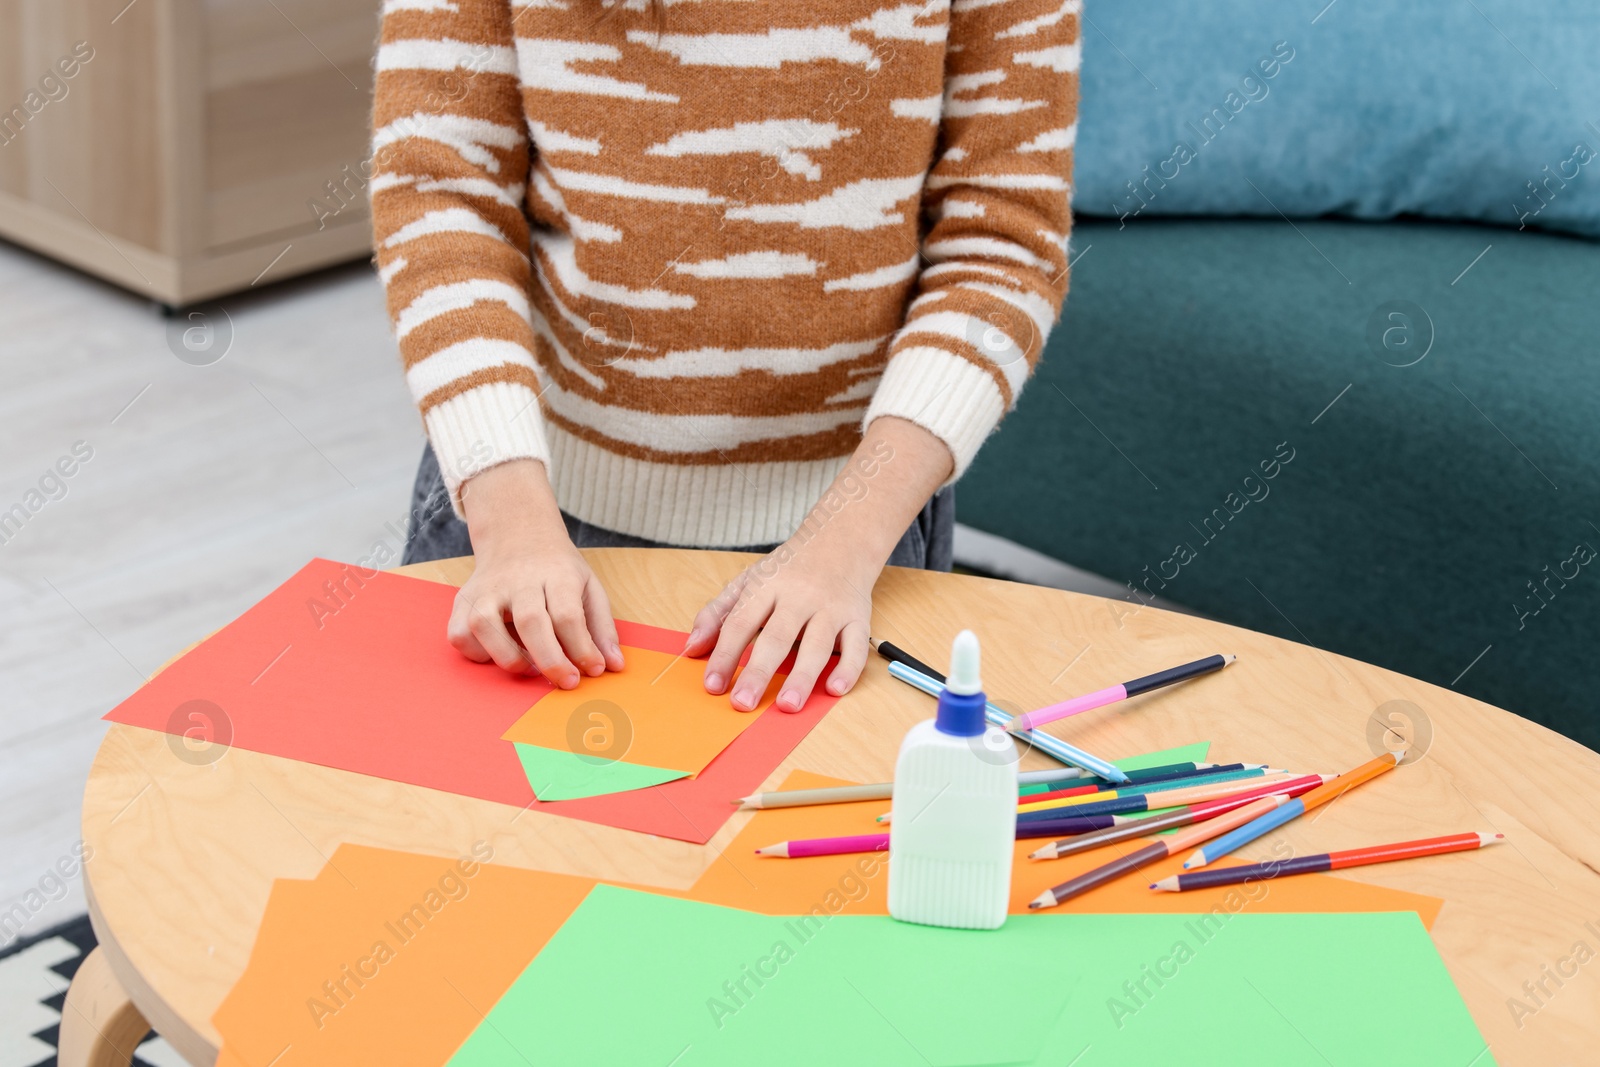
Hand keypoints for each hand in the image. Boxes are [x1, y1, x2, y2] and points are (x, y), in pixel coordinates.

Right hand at [449, 459, 624, 685]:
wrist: (518, 535)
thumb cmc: (557, 570)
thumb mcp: (589, 587)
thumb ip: (602, 627)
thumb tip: (614, 666)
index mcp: (556, 574)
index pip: (568, 615)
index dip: (582, 649)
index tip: (593, 670)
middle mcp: (518, 580)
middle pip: (530, 622)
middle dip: (550, 660)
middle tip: (567, 682)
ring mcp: (487, 589)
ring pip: (485, 625)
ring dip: (508, 657)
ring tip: (531, 669)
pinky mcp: (464, 600)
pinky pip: (459, 634)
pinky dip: (476, 653)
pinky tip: (498, 654)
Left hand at [685, 417, 954, 711]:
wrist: (841, 540)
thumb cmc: (789, 568)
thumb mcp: (748, 581)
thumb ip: (718, 613)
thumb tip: (691, 648)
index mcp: (767, 586)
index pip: (741, 623)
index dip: (724, 655)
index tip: (712, 685)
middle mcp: (799, 597)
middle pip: (777, 637)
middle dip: (759, 672)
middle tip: (742, 703)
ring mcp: (831, 608)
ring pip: (817, 645)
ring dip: (802, 676)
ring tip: (787, 705)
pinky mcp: (858, 618)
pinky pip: (856, 646)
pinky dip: (848, 668)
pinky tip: (834, 689)